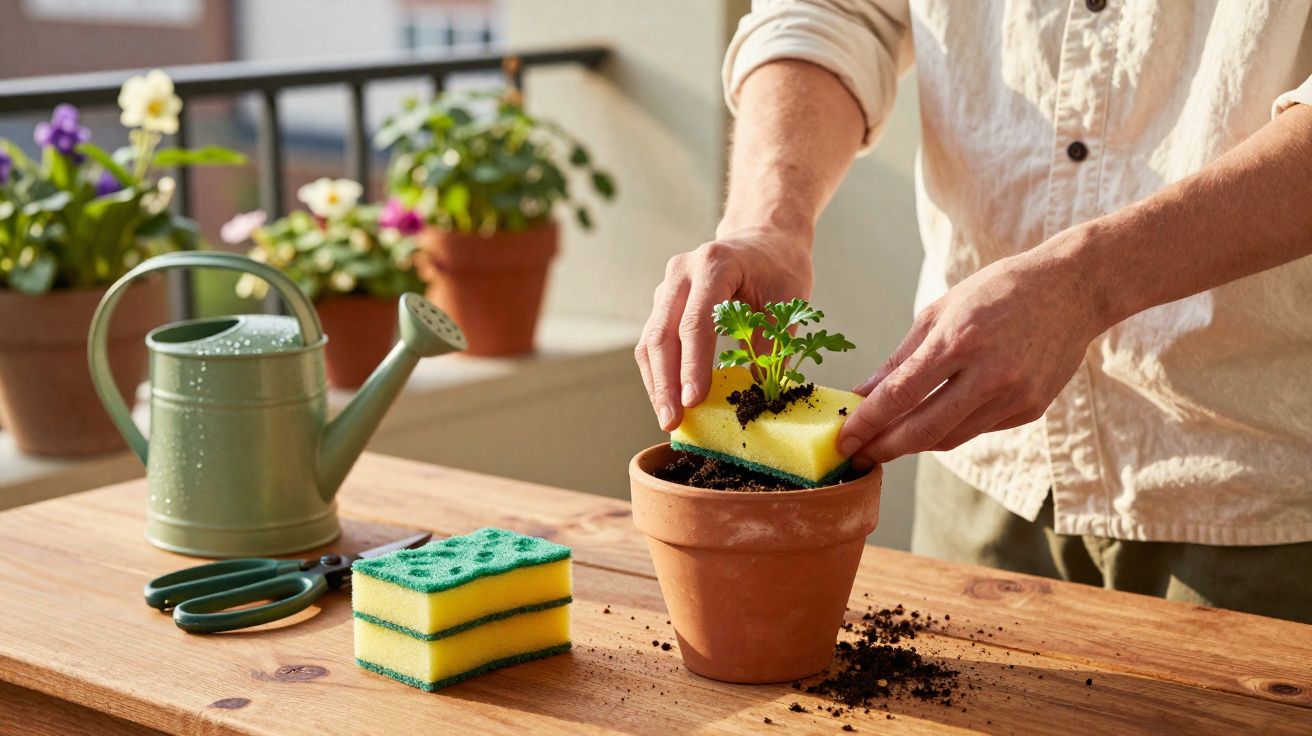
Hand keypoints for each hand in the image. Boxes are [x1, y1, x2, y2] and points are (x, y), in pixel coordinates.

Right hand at [636, 225, 813, 430]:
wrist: (763, 239)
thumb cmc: (779, 267)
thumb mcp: (789, 299)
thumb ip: (771, 340)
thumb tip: (755, 391)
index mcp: (715, 264)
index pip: (696, 321)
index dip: (693, 365)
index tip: (694, 401)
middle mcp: (682, 272)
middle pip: (662, 334)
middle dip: (665, 383)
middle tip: (672, 422)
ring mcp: (667, 287)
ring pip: (650, 341)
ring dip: (656, 384)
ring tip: (668, 420)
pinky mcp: (663, 304)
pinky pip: (653, 342)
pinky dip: (658, 374)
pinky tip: (668, 401)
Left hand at [836, 246, 1108, 467]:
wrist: (1073, 289)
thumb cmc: (997, 292)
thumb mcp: (940, 311)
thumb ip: (900, 358)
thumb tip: (862, 394)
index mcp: (961, 340)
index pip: (902, 394)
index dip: (868, 422)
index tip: (843, 439)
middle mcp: (990, 374)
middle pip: (925, 430)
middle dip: (884, 447)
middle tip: (857, 455)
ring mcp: (1015, 396)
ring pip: (950, 438)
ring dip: (913, 444)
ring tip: (886, 442)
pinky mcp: (1031, 410)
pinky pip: (978, 429)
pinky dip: (950, 428)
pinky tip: (934, 420)